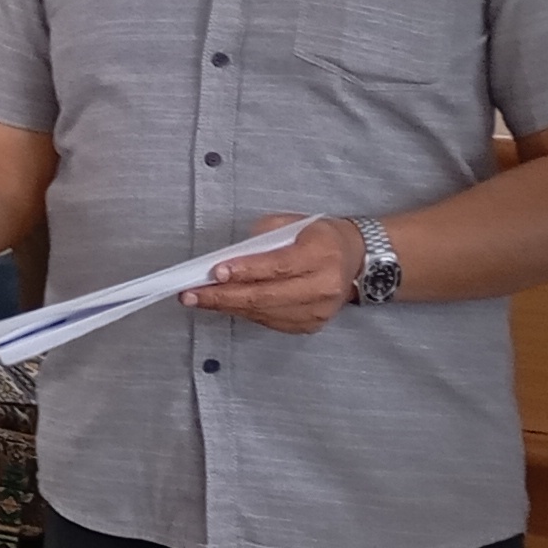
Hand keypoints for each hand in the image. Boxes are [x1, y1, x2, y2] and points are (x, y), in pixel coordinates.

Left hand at [178, 213, 355, 333]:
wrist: (355, 260)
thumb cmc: (320, 237)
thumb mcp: (295, 222)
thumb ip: (264, 236)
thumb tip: (230, 257)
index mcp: (321, 255)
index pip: (277, 266)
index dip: (244, 271)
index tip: (215, 272)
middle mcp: (323, 287)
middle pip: (265, 296)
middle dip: (223, 296)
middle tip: (191, 294)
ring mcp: (318, 311)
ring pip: (264, 312)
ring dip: (228, 307)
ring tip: (199, 300)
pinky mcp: (310, 325)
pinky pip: (270, 321)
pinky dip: (245, 313)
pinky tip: (225, 305)